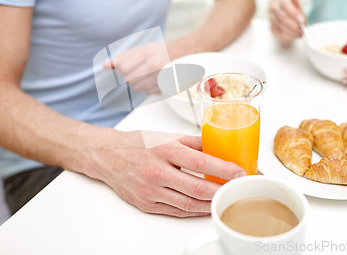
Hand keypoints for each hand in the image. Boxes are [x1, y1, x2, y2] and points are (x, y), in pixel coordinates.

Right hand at [99, 131, 245, 217]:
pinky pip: (176, 211)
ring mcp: (150, 190)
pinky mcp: (146, 204)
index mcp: (164, 149)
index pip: (200, 162)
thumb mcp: (167, 136)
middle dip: (222, 191)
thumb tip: (219, 147)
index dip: (223, 170)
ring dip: (210, 204)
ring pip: (188, 204)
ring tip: (224, 199)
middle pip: (197, 188)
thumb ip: (194, 142)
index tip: (239, 172)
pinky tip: (204, 206)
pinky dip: (194, 211)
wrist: (107, 156)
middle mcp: (156, 171)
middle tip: (236, 188)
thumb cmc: (137, 144)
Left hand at [103, 41, 170, 93]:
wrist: (182, 54)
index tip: (126, 65)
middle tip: (139, 69)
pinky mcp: (166, 86)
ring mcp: (162, 76)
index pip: (123, 67)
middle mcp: (155, 65)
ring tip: (147, 74)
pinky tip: (154, 79)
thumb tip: (105, 65)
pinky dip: (148, 87)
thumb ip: (123, 56)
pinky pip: (148, 92)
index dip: (121, 67)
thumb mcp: (141, 48)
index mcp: (147, 53)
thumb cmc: (160, 51)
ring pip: (137, 87)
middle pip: (129, 79)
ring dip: (138, 82)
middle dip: (130, 75)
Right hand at [269, 0, 305, 45]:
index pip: (285, 5)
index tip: (302, 20)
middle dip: (293, 25)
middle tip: (301, 31)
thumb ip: (297, 4)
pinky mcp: (272, 28)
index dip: (294, 13)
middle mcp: (274, 9)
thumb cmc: (292, 11)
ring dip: (291, 32)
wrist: (282, 13)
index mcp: (281, 1)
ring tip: (299, 35)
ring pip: (280, 26)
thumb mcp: (296, 6)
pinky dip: (286, 37)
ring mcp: (272, 19)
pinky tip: (293, 37)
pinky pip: (278, 34)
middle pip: (282, 17)